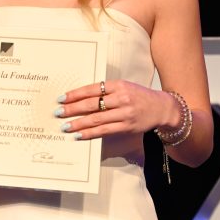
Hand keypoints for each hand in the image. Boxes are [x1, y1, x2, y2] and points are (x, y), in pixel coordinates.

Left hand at [55, 79, 180, 139]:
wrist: (161, 107)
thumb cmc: (138, 96)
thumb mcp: (124, 86)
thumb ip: (106, 91)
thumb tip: (80, 98)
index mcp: (119, 85)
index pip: (92, 89)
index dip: (75, 94)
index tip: (62, 98)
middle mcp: (121, 98)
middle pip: (92, 104)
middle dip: (72, 109)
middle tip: (58, 113)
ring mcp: (125, 114)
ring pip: (96, 119)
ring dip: (78, 123)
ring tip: (65, 126)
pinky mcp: (127, 127)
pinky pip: (104, 131)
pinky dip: (90, 133)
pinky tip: (79, 134)